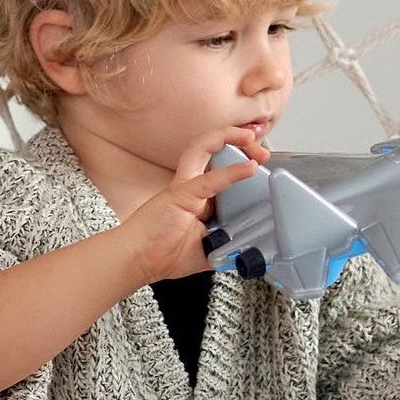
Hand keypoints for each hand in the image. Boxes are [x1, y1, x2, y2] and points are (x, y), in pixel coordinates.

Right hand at [118, 133, 271, 284]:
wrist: (135, 260)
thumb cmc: (161, 254)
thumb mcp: (206, 251)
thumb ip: (226, 247)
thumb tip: (250, 253)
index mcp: (196, 197)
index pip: (220, 169)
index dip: (241, 162)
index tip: (261, 167)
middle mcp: (188, 185)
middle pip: (214, 151)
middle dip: (241, 145)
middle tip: (263, 153)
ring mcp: (183, 187)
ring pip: (204, 149)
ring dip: (229, 138)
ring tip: (251, 139)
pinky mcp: (180, 195)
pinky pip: (209, 179)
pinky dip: (232, 171)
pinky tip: (250, 167)